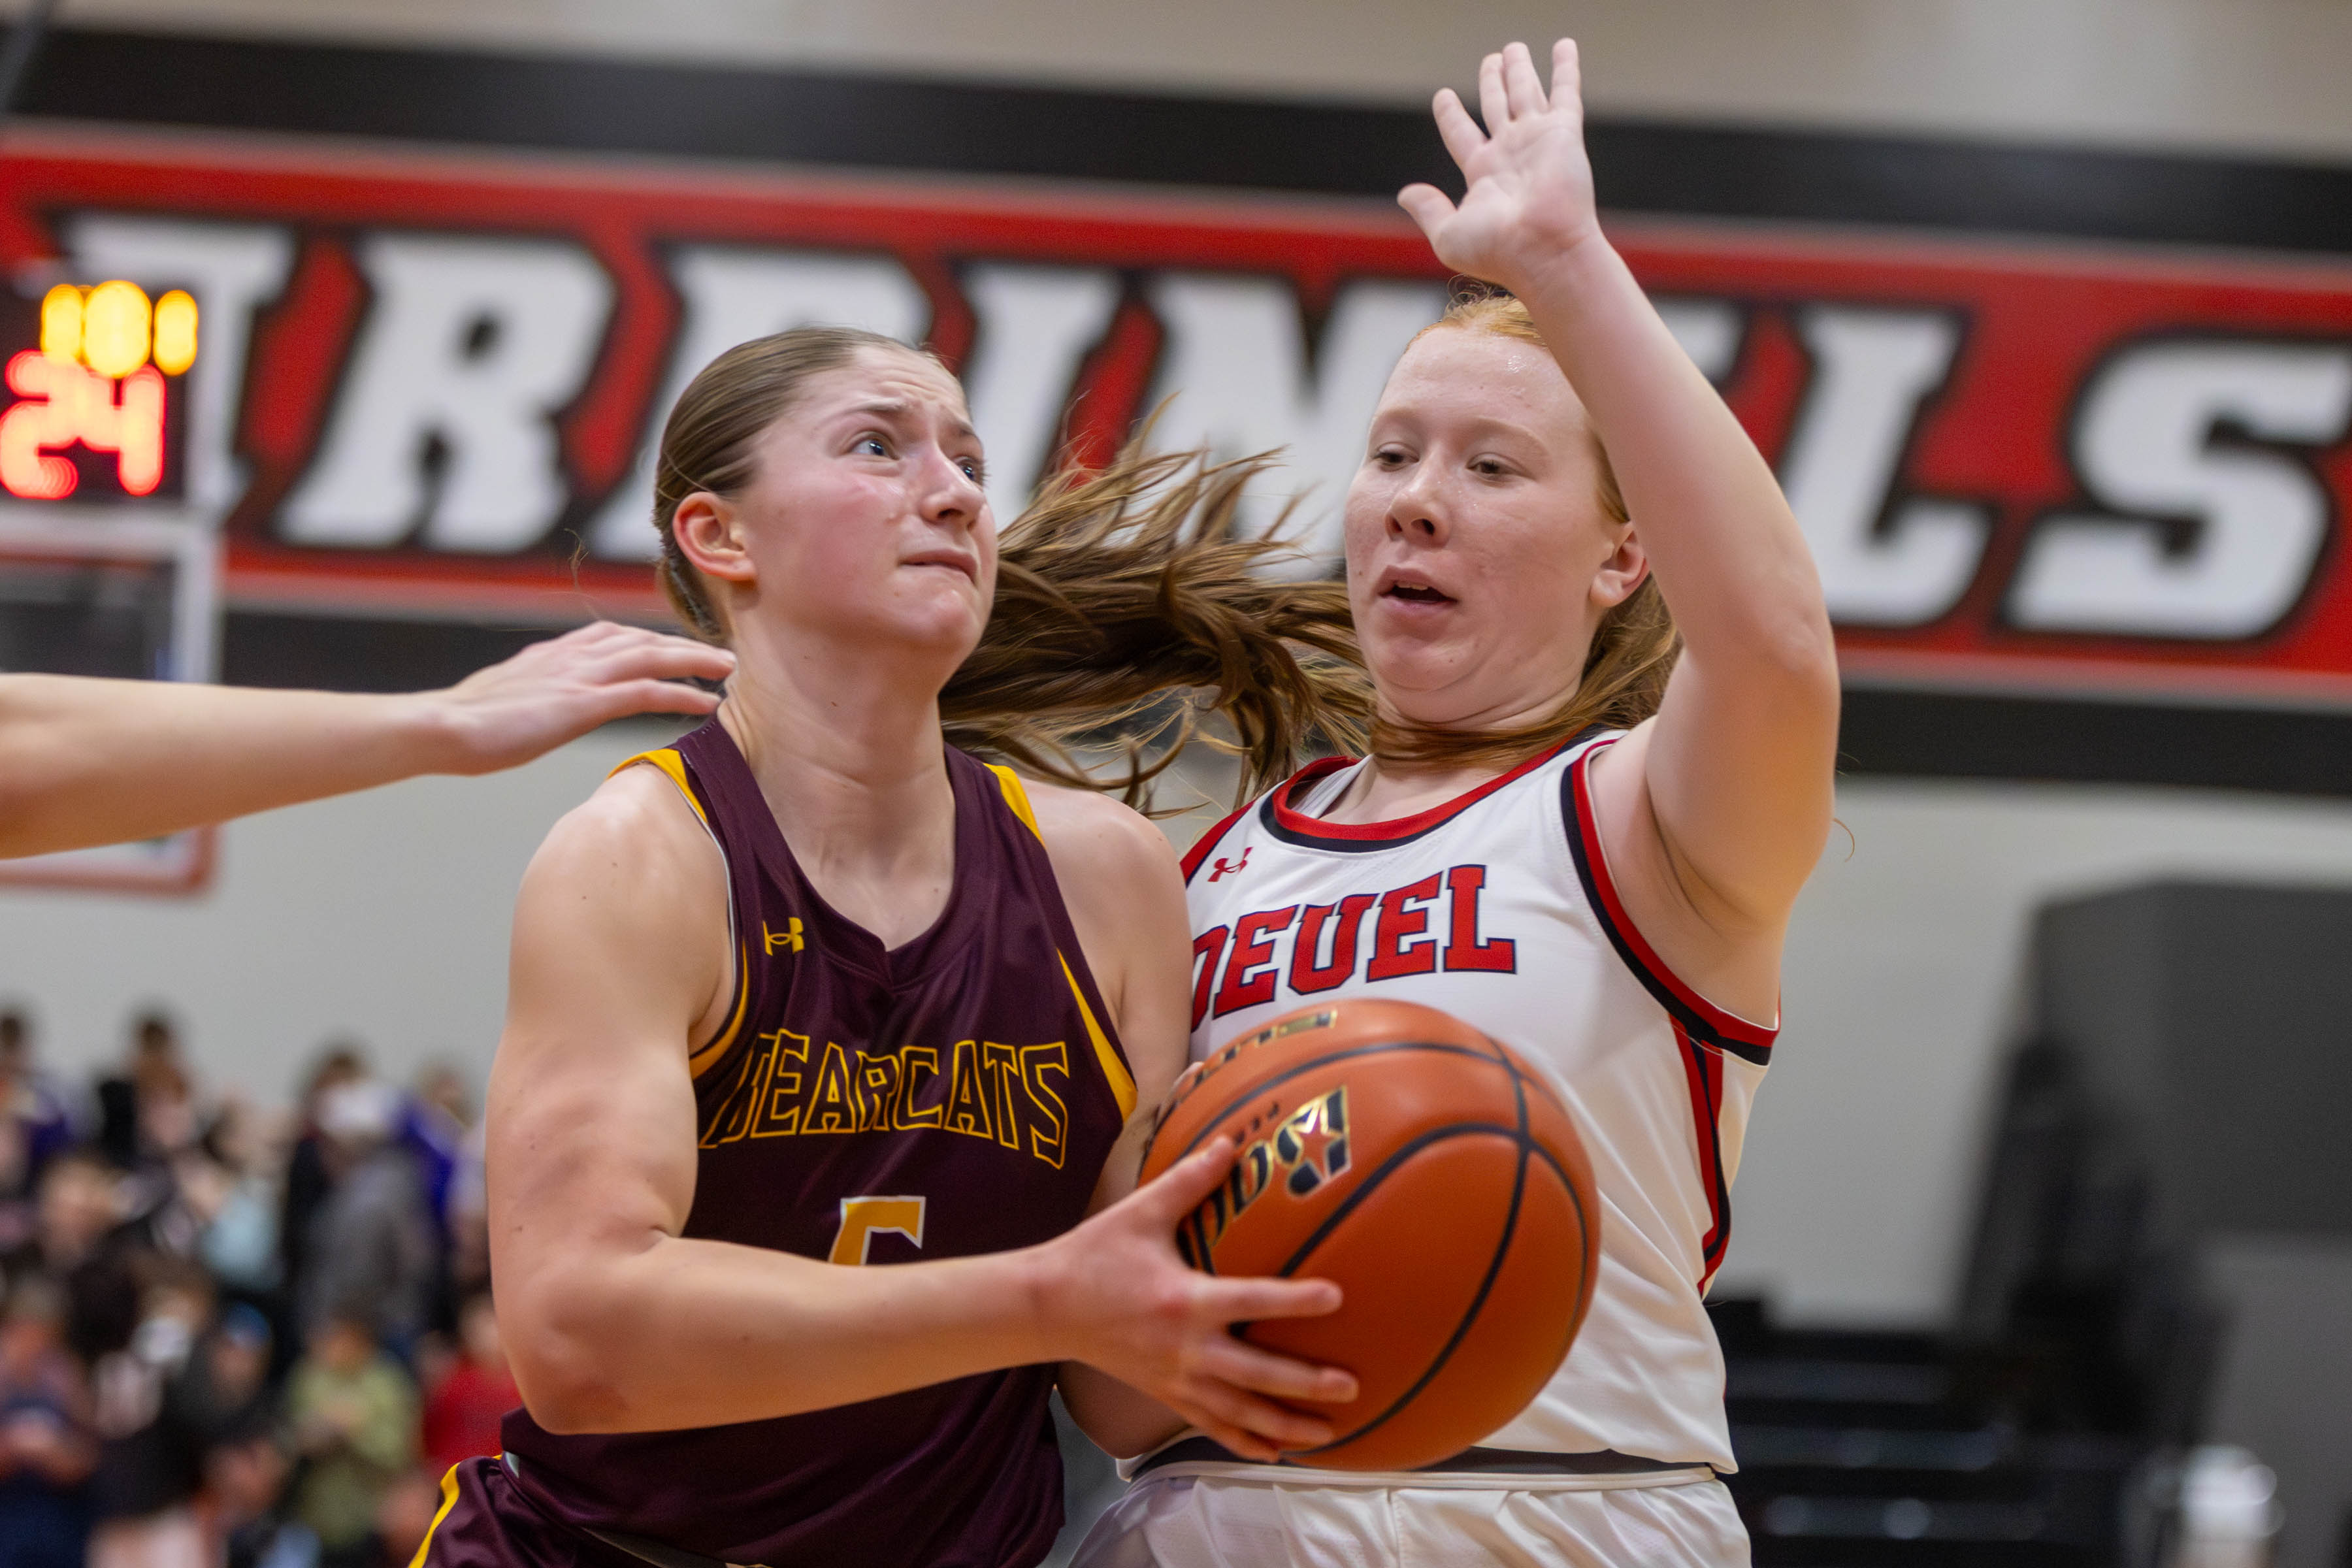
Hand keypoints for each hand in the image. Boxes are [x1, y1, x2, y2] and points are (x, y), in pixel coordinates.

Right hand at [428, 622, 735, 774]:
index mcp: (550, 655)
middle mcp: (569, 657)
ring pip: (651, 657)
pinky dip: (682, 693)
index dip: (645, 639)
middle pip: (639, 640)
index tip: (669, 644)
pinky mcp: (584, 703)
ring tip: (725, 669)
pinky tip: (707, 703)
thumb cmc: (461, 725)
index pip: (609, 635)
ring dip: (694, 659)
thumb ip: (529, 697)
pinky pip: (647, 692)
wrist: (440, 727)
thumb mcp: (503, 702)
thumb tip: (536, 707)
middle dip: (681, 644)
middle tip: (716, 654)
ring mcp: (578, 677)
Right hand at [1037, 1137, 1357, 1461]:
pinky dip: (1244, 1441)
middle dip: (1306, 1384)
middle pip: (1257, 1375)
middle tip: (1351, 1387)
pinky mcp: (1165, 1395)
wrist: (1048, 1308)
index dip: (1295, 1301)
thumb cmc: (1096, 1255)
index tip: (1337, 1297)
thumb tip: (1232, 1142)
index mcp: (1186, 1300)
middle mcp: (1187, 1349)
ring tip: (1329, 1433)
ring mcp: (1176, 1379)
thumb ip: (1191, 1180)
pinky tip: (1275, 1453)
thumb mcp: (1141, 1212)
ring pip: (1240, 1412)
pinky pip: (1211, 1425)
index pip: (1252, 1301)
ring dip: (1286, 1425)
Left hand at [1399, 40, 1602, 293]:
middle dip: (1492, 82)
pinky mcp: (1564, 133)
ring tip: (1512, 49)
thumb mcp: (1449, 233)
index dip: (1451, 114)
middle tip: (1490, 59)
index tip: (1443, 96)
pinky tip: (1563, 46)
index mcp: (1483, 174)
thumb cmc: (1497, 250)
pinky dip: (1565, 68)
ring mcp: (1537, 141)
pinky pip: (1565, 91)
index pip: (1462, 134)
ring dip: (1519, 69)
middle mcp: (1510, 154)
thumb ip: (1428, 210)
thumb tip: (1405, 194)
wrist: (1543, 250)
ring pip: (1525, 93)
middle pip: (1496, 107)